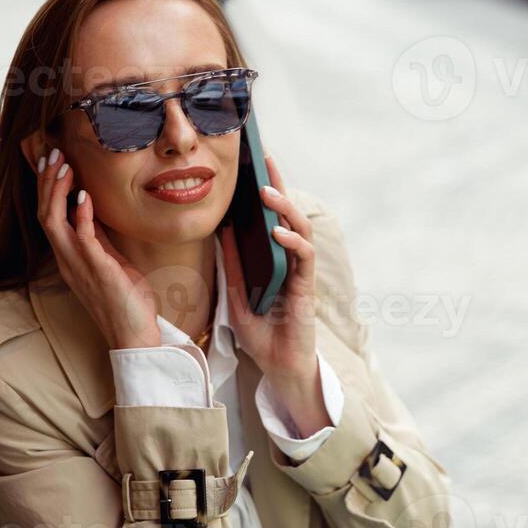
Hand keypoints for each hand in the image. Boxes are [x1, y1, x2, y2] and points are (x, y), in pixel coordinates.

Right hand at [36, 148, 160, 349]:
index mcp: (68, 257)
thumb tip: (91, 209)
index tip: (52, 161)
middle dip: (46, 182)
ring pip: (53, 223)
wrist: (134, 335)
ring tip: (63, 165)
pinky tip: (84, 196)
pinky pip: (83, 239)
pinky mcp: (97, 271)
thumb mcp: (109, 260)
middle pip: (44, 213)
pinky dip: (81, 216)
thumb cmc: (125, 299)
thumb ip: (97, 237)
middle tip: (52, 153)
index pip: (48, 216)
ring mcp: (78, 266)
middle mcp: (67, 260)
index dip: (47, 187)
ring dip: (57, 192)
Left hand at [221, 154, 326, 432]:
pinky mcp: (306, 289)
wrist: (278, 368)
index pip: (271, 218)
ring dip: (285, 209)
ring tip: (267, 191)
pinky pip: (304, 259)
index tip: (251, 163)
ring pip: (300, 230)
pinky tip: (279, 232)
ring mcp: (300, 274)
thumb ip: (232, 265)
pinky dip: (293, 243)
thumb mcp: (235, 295)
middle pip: (288, 215)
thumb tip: (222, 231)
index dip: (265, 191)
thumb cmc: (261, 334)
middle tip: (265, 159)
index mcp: (273, 260)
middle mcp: (289, 262)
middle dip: (279, 185)